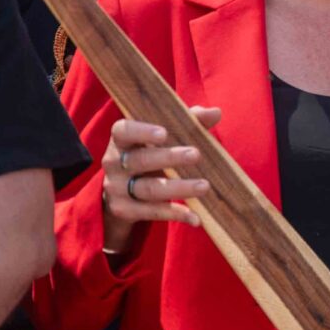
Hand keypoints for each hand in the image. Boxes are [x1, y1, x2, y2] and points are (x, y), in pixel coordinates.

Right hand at [100, 107, 219, 256]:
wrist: (120, 193)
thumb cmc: (149, 154)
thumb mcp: (162, 138)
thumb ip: (186, 123)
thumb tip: (215, 112)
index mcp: (121, 140)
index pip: (123, 131)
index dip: (142, 131)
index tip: (164, 133)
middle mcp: (114, 163)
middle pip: (142, 160)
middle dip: (170, 158)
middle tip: (196, 154)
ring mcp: (117, 188)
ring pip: (150, 189)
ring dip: (179, 188)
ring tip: (204, 186)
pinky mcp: (124, 210)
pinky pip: (151, 212)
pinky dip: (175, 214)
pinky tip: (195, 216)